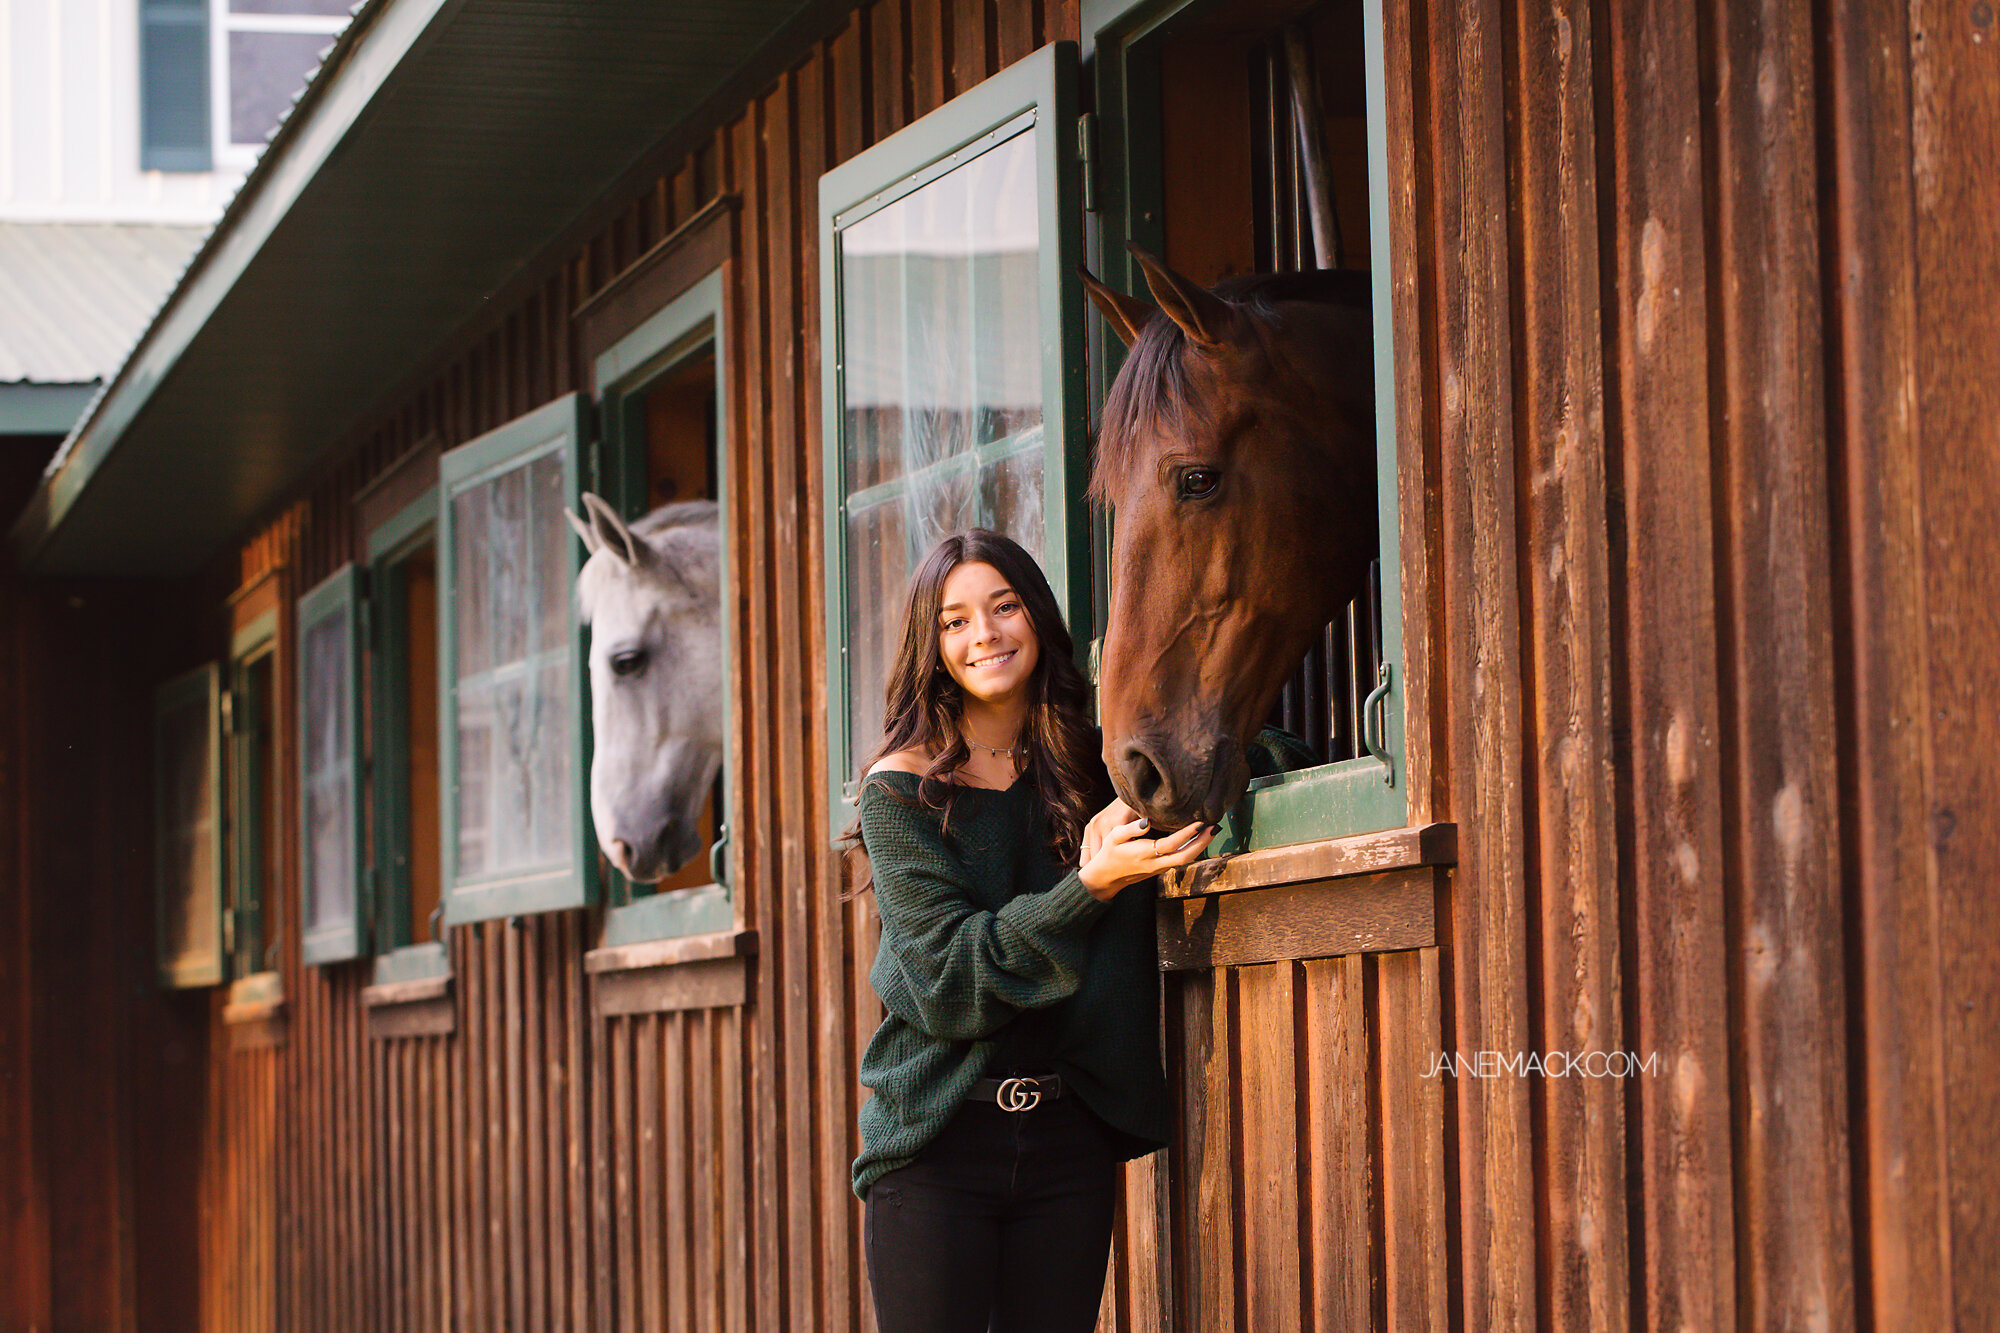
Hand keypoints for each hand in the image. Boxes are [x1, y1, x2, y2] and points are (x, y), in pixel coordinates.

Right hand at [1078, 811, 1215, 900]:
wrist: (1105, 878)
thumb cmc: (1109, 854)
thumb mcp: (1114, 837)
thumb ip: (1131, 829)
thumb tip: (1147, 821)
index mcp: (1144, 854)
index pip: (1170, 844)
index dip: (1187, 834)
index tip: (1199, 822)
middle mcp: (1155, 864)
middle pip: (1185, 856)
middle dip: (1202, 843)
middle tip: (1215, 827)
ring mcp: (1159, 868)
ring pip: (1185, 860)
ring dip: (1200, 846)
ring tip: (1211, 831)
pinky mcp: (1160, 869)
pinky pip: (1180, 860)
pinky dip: (1192, 849)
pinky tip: (1198, 839)